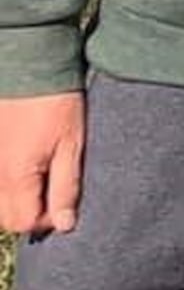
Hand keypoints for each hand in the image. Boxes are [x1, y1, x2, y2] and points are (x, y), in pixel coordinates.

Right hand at [0, 92, 84, 235]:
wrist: (31, 64)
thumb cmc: (56, 102)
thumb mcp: (71, 144)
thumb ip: (65, 187)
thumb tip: (64, 225)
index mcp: (15, 176)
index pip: (23, 222)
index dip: (47, 220)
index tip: (64, 202)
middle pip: (5, 216)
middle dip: (28, 212)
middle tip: (52, 190)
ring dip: (15, 198)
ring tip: (39, 177)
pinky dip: (6, 182)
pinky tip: (23, 167)